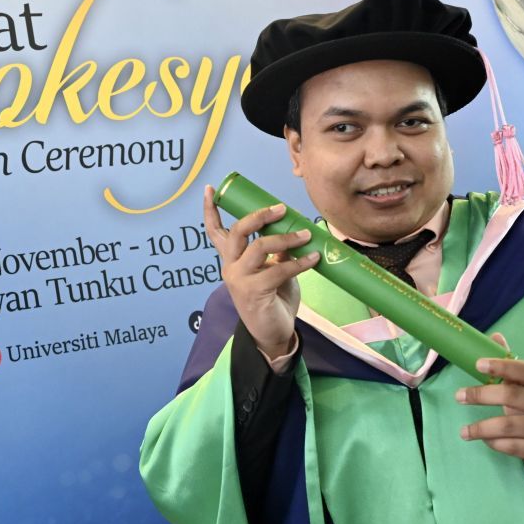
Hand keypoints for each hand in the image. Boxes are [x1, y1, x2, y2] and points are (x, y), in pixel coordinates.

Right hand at [203, 185, 318, 358]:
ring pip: (259, 247)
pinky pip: (278, 269)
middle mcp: (230, 267)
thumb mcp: (275, 271)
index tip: (211, 189)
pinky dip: (299, 262)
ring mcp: (239, 280)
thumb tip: (291, 231)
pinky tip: (313, 258)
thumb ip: (277, 252)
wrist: (273, 334)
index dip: (210, 210)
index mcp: (232, 260)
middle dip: (259, 216)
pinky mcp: (254, 292)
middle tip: (281, 208)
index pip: (215, 231)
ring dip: (286, 238)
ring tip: (306, 236)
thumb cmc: (273, 300)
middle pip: (238, 232)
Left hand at [456, 333, 523, 479]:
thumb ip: (512, 366)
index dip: (502, 366)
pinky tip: (485, 440)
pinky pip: (511, 446)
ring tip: (464, 431)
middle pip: (511, 396)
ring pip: (508, 425)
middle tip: (459, 396)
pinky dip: (493, 443)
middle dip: (480, 395)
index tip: (478, 364)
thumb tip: (495, 336)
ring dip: (480, 428)